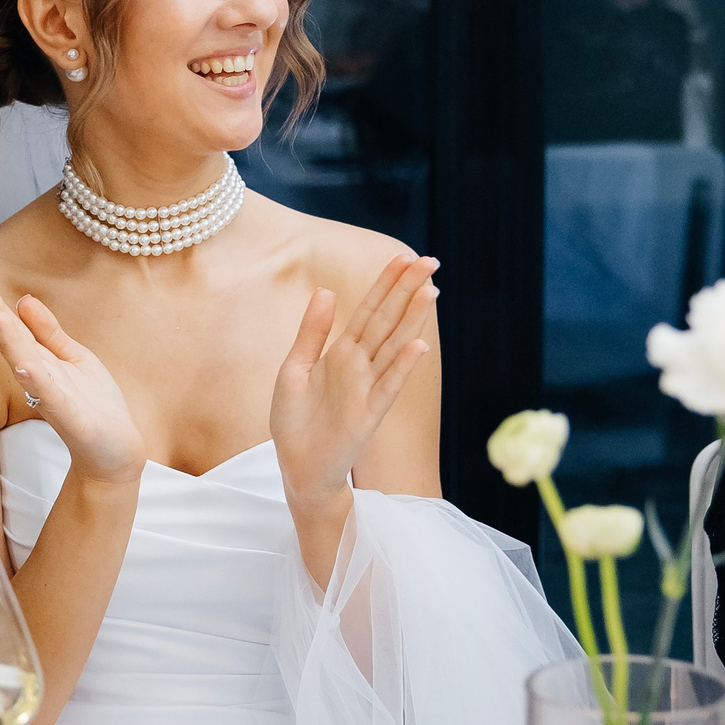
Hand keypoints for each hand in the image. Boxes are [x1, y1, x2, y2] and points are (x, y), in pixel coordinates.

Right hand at [0, 283, 144, 485]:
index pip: (14, 331)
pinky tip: (25, 365)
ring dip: (10, 342)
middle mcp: (40, 379)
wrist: (115, 451)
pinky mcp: (70, 417)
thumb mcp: (73, 358)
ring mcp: (53, 398)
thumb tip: (24, 300)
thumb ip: (48, 332)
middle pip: (14, 343)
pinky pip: (51, 396)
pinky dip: (38, 381)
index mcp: (40, 363)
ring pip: (27, 365)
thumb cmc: (93, 405)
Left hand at [269, 255, 437, 513]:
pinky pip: (388, 386)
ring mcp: (368, 388)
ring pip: (394, 347)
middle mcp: (360, 366)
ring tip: (430, 291)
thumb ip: (312, 333)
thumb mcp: (294, 369)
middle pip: (388, 320)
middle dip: (407, 291)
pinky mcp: (369, 414)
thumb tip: (328, 291)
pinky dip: (402, 367)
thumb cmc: (295, 422)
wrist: (298, 467)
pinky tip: (418, 346)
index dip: (386, 284)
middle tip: (430, 261)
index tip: (404, 256)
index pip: (369, 310)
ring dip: (412, 320)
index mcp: (341, 352)